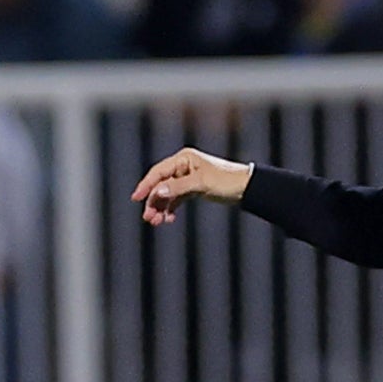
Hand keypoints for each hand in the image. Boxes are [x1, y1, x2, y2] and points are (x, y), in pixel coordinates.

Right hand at [133, 146, 252, 225]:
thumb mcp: (201, 183)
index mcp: (184, 159)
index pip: (158, 172)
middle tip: (148, 218)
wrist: (246, 188)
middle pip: (161, 184)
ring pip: (168, 193)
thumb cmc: (226, 180)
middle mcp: (183, 167)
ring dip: (161, 208)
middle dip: (154, 202)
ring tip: (157, 222)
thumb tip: (158, 191)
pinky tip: (169, 219)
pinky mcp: (193, 188)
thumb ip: (179, 187)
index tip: (135, 198)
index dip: (146, 185)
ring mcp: (187, 178)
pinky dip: (171, 209)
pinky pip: (177, 199)